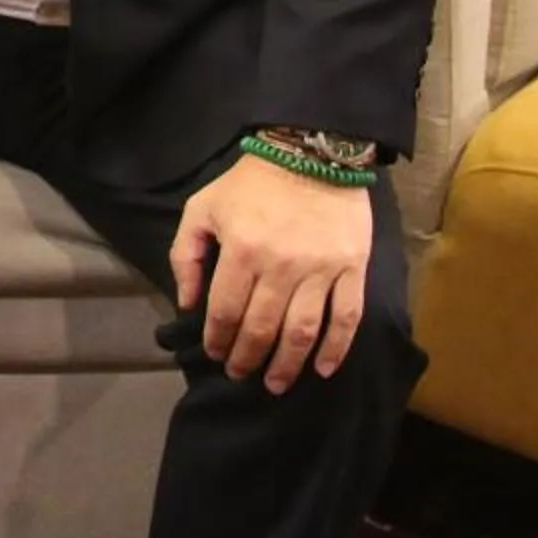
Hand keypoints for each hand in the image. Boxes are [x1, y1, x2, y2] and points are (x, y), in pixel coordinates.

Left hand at [172, 152, 374, 391]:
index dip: (218, 339)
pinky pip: (347, 317)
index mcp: (242, 251)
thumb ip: (185, 255)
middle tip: (241, 376)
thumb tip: (186, 304)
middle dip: (248, 358)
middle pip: (262, 327)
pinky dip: (336, 348)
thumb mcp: (202, 208)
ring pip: (303, 330)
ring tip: (276, 384)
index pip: (226, 311)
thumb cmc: (249, 183)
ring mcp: (321, 270)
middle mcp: (281, 266)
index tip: (216, 355)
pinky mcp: (353, 269)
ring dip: (288, 363)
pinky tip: (323, 369)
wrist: (310, 153)